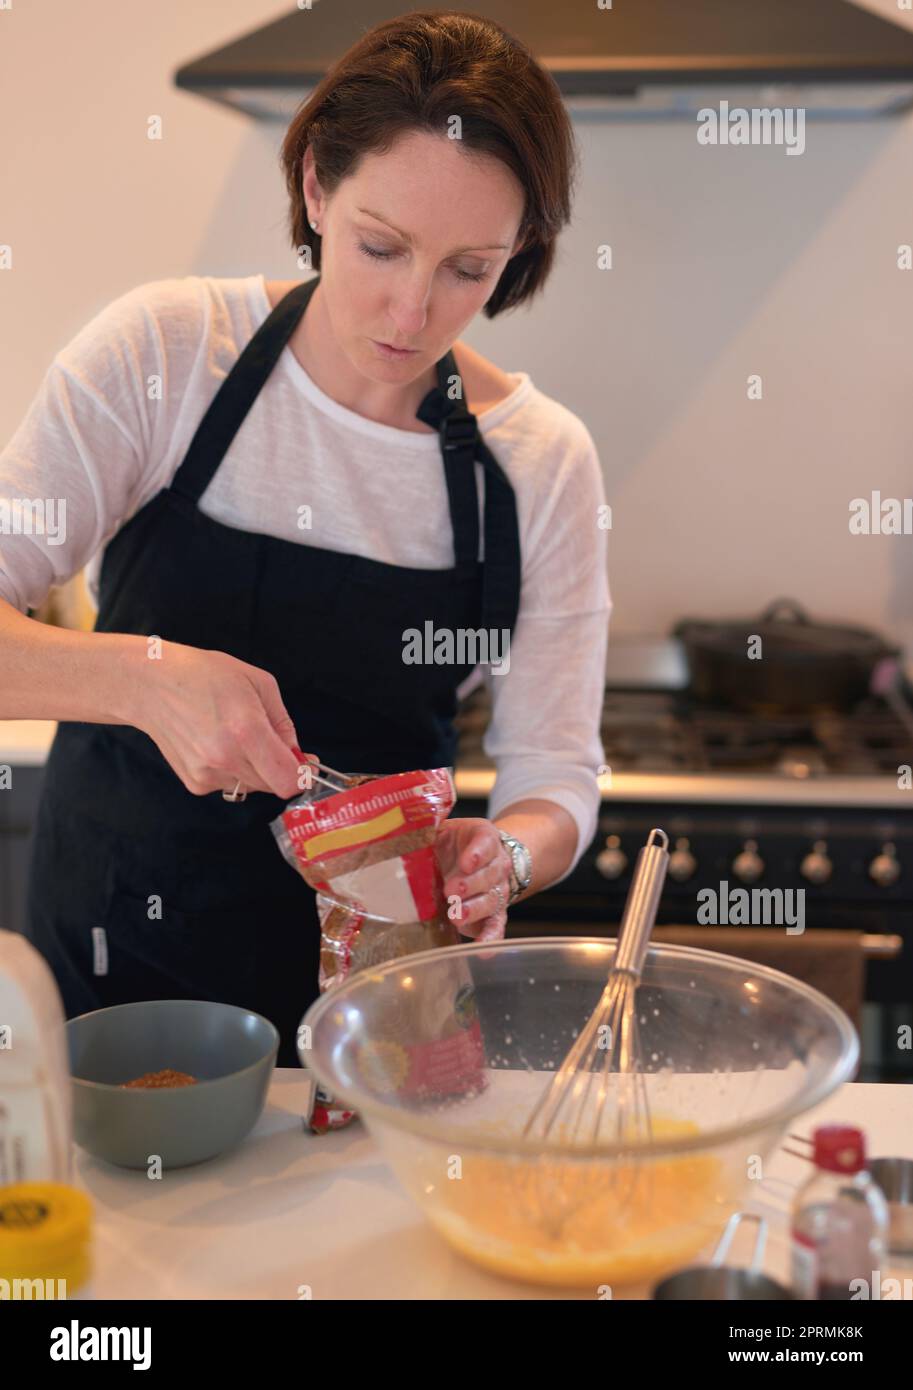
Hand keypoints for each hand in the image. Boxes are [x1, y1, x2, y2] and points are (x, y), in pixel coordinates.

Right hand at [129, 639, 315, 799]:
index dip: (302, 776)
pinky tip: (217, 744)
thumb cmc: (205, 675)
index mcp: (246, 730)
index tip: (304, 763)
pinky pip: (229, 785)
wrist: (152, 685)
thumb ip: (283, 723)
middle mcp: (226, 758)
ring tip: (236, 737)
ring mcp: (207, 774)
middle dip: (280, 768)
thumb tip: (297, 753)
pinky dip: (233, 770)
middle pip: (273, 786)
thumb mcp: (258, 683)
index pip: (287, 780)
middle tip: (271, 742)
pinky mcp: (195, 783)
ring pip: (252, 786)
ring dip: (256, 769)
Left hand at [436, 817, 511, 943]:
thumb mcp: (441, 831)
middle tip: (451, 891)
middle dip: (471, 884)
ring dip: (475, 909)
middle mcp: (497, 863)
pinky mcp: (495, 913)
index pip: (485, 841)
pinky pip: (497, 924)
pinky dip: (491, 936)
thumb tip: (397, 835)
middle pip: (490, 873)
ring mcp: (498, 889)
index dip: (477, 853)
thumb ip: (426, 831)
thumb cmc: (452, 844)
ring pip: (492, 899)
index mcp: (483, 838)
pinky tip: (482, 948)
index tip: (465, 863)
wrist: (475, 859)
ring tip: (456, 916)